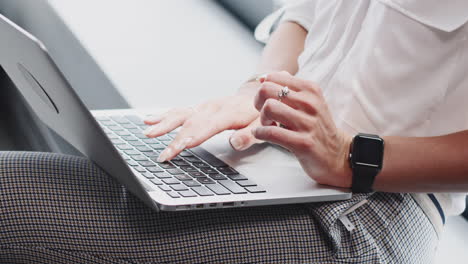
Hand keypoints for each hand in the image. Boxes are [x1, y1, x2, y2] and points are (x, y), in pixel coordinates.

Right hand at [144, 83, 263, 161]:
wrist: (256, 95)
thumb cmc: (259, 114)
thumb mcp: (263, 125)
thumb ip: (250, 135)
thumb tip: (235, 143)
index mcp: (229, 113)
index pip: (211, 125)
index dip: (197, 135)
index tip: (184, 145)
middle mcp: (213, 107)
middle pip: (191, 123)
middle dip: (176, 140)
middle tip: (164, 155)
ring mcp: (203, 107)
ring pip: (181, 114)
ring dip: (163, 124)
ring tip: (148, 133)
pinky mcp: (198, 108)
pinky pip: (179, 111)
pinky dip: (162, 115)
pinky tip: (148, 120)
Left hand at [253, 71, 352, 187]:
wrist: (337, 155)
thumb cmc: (316, 127)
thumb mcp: (308, 102)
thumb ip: (287, 89)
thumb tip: (262, 79)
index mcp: (310, 90)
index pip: (274, 78)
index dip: (263, 90)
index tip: (266, 102)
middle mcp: (310, 103)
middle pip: (267, 90)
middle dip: (258, 103)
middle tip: (265, 115)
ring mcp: (308, 123)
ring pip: (269, 108)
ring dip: (262, 119)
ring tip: (268, 125)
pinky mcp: (303, 143)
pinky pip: (272, 132)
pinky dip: (260, 133)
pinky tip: (262, 135)